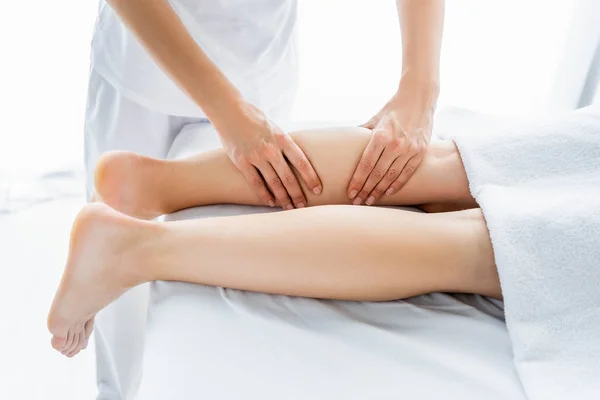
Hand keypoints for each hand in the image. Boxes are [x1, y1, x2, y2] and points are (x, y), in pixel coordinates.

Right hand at [218, 102, 321, 208]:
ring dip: (283, 197)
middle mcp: (271, 149)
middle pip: (289, 177)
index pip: (302, 162)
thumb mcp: (275, 128)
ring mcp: (256, 156)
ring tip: (289, 208)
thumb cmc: (254, 118)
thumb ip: (283, 144)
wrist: (229, 111)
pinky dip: (264, 194)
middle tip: (303, 206)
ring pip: (274, 183)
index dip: (311, 178)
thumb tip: (295, 161)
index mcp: (282, 139)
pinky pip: (256, 182)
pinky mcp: (242, 162)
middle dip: (297, 194)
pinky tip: (271, 203)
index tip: (317, 190)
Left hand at [348, 82, 436, 204]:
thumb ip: (362, 133)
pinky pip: (407, 172)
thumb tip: (345, 142)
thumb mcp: (375, 118)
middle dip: (366, 189)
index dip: (357, 181)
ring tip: (370, 200)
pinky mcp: (421, 151)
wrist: (419, 97)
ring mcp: (409, 149)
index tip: (351, 193)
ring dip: (380, 190)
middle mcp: (395, 144)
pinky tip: (389, 192)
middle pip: (377, 173)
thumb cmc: (393, 108)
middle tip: (357, 201)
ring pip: (391, 176)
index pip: (366, 164)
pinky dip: (397, 184)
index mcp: (380, 136)